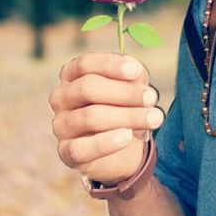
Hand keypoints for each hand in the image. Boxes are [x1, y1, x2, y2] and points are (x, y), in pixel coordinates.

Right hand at [49, 52, 163, 185]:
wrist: (123, 148)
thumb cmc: (124, 107)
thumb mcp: (132, 87)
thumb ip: (133, 78)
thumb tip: (136, 74)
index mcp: (72, 75)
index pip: (85, 64)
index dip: (110, 65)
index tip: (136, 72)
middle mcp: (61, 97)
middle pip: (88, 88)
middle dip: (125, 93)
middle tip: (152, 98)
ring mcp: (61, 125)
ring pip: (91, 117)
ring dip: (127, 116)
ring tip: (154, 118)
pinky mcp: (66, 152)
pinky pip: (82, 148)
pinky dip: (106, 142)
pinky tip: (127, 137)